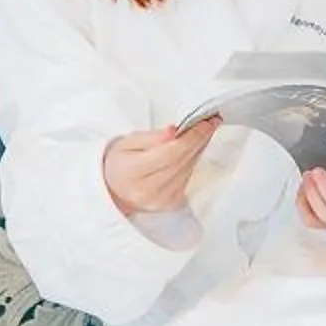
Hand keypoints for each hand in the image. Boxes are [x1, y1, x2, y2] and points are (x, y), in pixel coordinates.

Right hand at [103, 116, 218, 216]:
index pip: (170, 152)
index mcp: (132, 173)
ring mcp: (161, 200)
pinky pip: (188, 177)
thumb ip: (152, 137)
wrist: (113, 190)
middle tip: (211, 122)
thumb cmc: (120, 164)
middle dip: (200, 139)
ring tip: (204, 131)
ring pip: (188, 169)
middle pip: (183, 161)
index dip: (191, 137)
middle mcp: (147, 191)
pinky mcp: (171, 204)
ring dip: (199, 149)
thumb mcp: (127, 142)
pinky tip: (193, 149)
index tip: (205, 122)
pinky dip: (192, 161)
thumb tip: (174, 131)